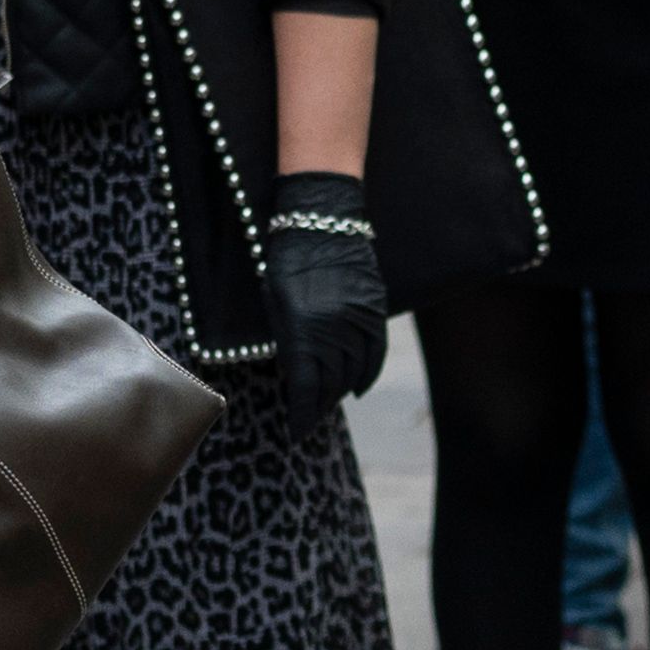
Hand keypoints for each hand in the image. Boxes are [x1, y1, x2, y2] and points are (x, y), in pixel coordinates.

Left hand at [262, 172, 387, 435]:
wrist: (322, 217)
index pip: (305, 387)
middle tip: (308, 419)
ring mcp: (359, 319)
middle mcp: (335, 329)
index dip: (301, 413)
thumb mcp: (275, 301)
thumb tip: (294, 375)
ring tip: (328, 402)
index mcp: (304, 330)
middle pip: (330, 383)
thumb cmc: (287, 257)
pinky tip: (357, 388)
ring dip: (340, 391)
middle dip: (318, 406)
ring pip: (353, 371)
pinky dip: (367, 374)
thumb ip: (287, 340)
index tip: (295, 431)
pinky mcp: (375, 308)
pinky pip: (374, 352)